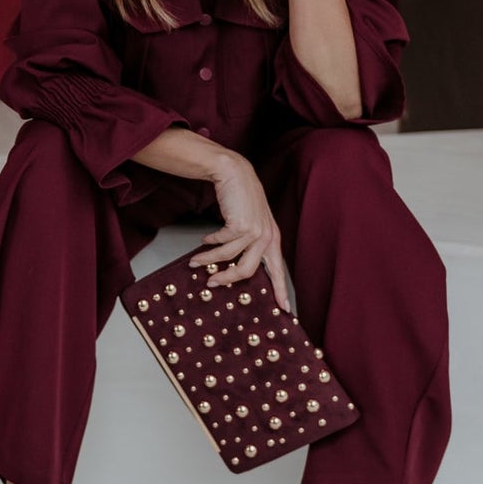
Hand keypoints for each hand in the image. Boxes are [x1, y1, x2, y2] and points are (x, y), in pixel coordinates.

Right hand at [192, 152, 290, 312]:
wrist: (236, 173)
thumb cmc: (244, 198)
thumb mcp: (254, 222)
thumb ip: (252, 243)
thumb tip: (236, 265)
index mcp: (273, 239)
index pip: (278, 270)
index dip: (281, 291)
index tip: (286, 310)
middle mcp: (267, 237)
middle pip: (248, 271)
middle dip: (227, 279)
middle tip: (212, 283)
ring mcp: (254, 232)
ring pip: (229, 258)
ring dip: (209, 260)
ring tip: (196, 261)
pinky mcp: (240, 225)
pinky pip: (221, 242)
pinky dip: (210, 242)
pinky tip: (205, 239)